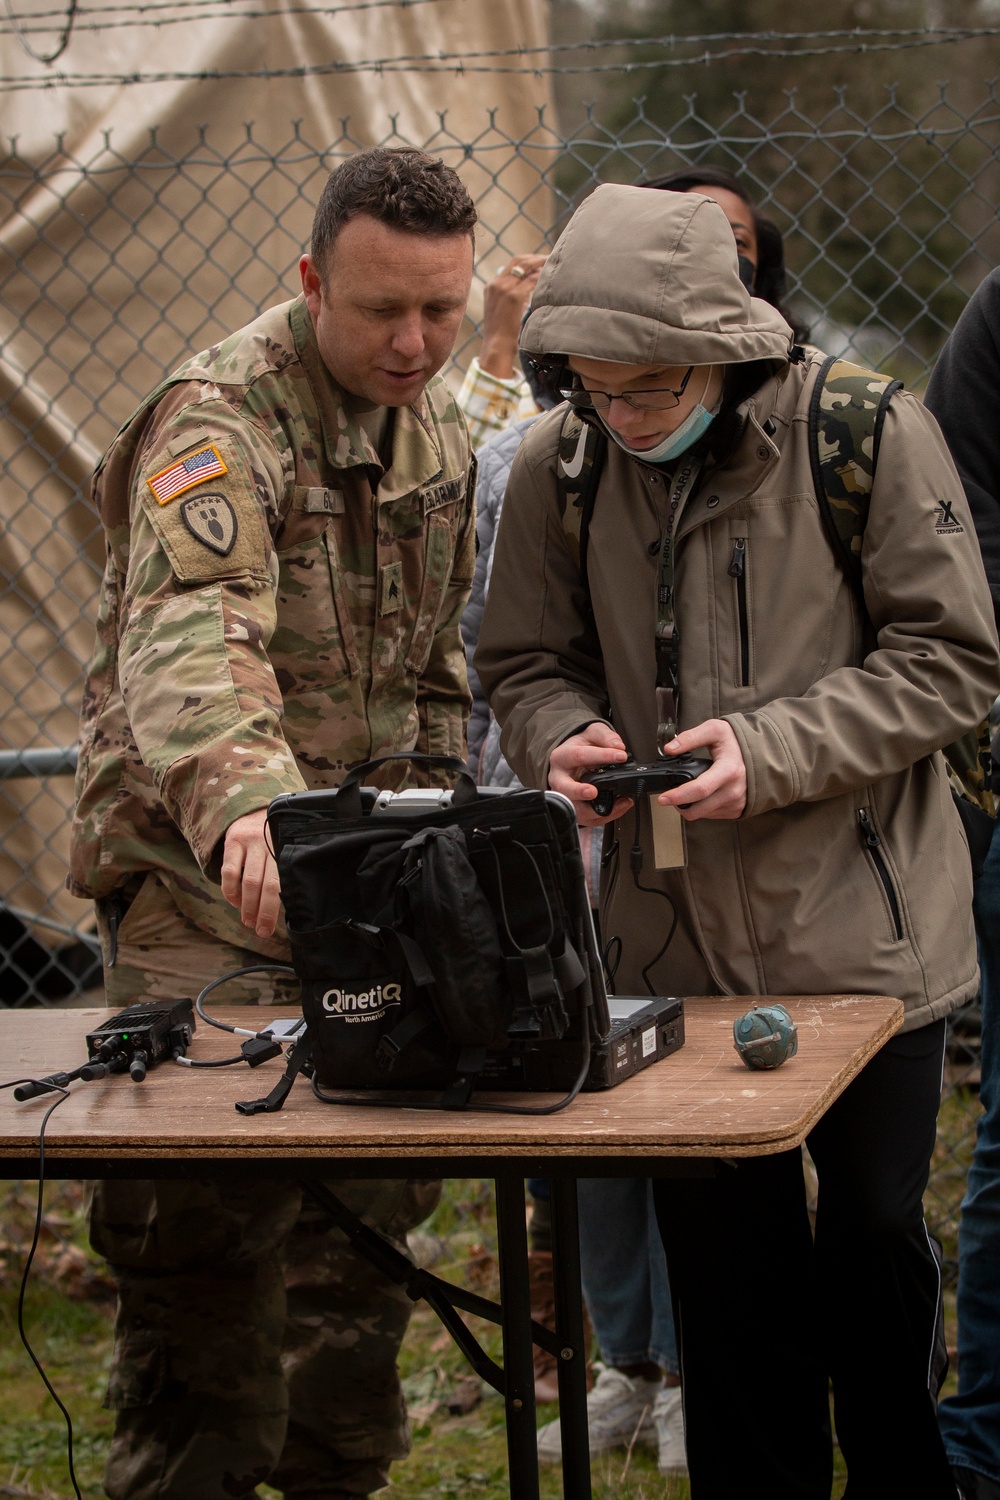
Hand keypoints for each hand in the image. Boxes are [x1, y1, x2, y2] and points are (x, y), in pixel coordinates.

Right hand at [220, 808, 281, 937]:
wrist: (253, 806)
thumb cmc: (273, 836)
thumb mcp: (283, 848)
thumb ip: (283, 871)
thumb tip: (285, 909)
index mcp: (287, 849)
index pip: (282, 884)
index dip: (273, 909)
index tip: (269, 928)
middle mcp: (270, 844)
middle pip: (266, 885)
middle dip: (261, 912)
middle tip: (259, 930)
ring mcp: (251, 841)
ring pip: (249, 881)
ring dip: (247, 906)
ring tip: (247, 920)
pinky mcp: (233, 840)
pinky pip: (229, 871)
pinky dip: (230, 891)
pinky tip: (234, 902)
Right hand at [479, 254, 547, 378]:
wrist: (497, 346)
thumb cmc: (502, 334)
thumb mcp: (501, 311)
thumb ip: (510, 297)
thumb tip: (528, 288)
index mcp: (491, 286)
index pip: (511, 265)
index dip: (527, 261)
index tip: (539, 262)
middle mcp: (496, 284)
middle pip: (518, 260)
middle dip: (535, 258)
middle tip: (550, 259)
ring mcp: (504, 289)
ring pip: (526, 267)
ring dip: (541, 264)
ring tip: (553, 265)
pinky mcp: (514, 296)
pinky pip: (532, 280)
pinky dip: (542, 277)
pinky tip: (550, 278)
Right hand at [548, 722, 631, 827]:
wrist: (572, 758)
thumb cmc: (580, 747)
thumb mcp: (591, 733)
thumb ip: (604, 736)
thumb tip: (618, 746)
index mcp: (562, 757)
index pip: (580, 756)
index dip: (602, 756)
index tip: (621, 756)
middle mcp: (559, 778)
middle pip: (564, 788)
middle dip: (578, 791)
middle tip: (593, 792)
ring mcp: (565, 796)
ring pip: (575, 809)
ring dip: (596, 810)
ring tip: (619, 802)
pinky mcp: (574, 809)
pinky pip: (587, 819)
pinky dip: (604, 816)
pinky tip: (619, 806)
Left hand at [659, 719, 746, 820]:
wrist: (763, 753)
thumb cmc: (737, 742)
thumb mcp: (714, 730)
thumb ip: (690, 737)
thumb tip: (669, 748)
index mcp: (728, 771)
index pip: (700, 789)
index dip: (678, 796)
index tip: (663, 798)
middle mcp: (733, 791)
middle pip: (698, 809)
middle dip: (678, 805)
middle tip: (668, 797)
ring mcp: (736, 803)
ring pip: (703, 814)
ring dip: (690, 807)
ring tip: (686, 793)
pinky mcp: (737, 810)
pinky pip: (712, 815)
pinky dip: (702, 808)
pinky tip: (702, 795)